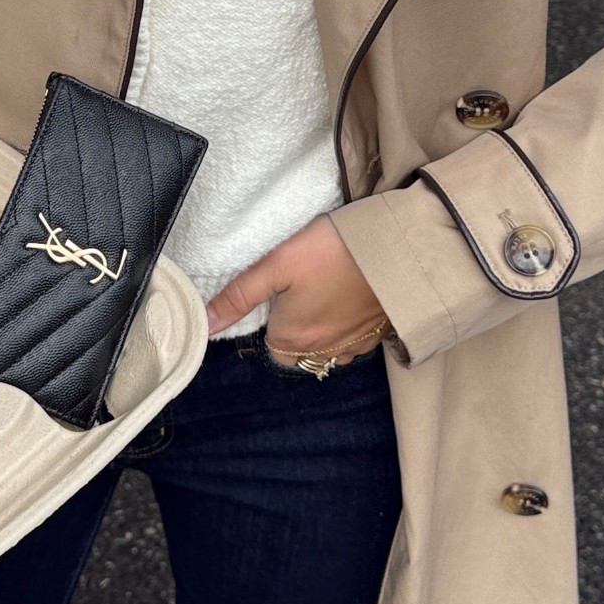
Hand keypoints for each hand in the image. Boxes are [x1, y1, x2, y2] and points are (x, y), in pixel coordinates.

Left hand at [204, 214, 386, 353]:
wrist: (399, 248)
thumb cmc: (332, 252)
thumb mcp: (276, 264)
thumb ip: (239, 296)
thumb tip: (204, 324)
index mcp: (293, 338)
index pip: (271, 345)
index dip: (273, 320)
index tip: (281, 294)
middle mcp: (323, 351)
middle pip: (299, 355)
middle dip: (296, 334)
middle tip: (303, 295)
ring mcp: (354, 345)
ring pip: (329, 352)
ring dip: (324, 335)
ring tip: (327, 298)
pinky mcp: (379, 334)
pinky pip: (357, 343)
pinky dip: (351, 330)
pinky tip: (352, 303)